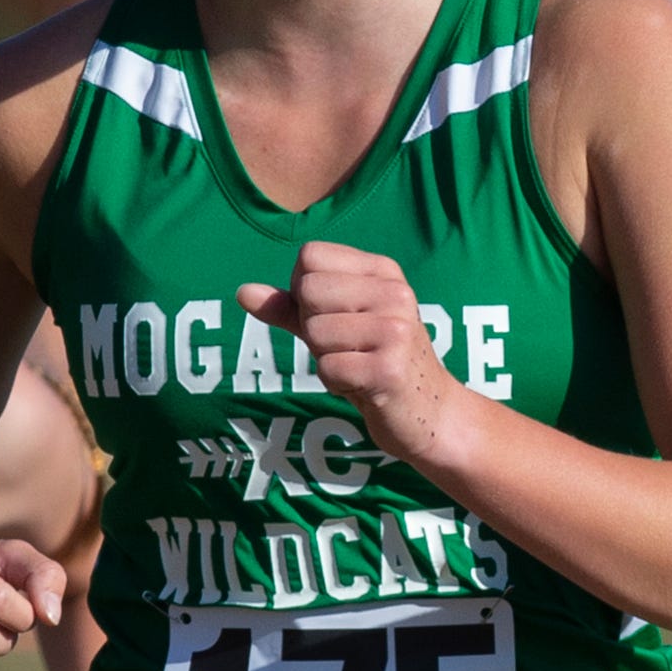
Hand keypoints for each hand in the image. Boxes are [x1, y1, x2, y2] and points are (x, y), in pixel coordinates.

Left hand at [239, 242, 466, 469]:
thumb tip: (242, 292)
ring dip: (325, 358)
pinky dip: (335, 383)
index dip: (304, 292)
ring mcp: (397, 329)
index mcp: (382, 271)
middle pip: (307, 290)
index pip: (310, 256)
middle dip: (313, 327)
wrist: (429, 413)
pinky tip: (363, 385)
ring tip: (358, 365)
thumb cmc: (374, 363)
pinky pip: (328, 368)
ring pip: (314, 332)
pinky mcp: (390, 368)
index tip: (334, 316)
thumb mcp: (332, 327)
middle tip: (346, 346)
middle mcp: (395, 292)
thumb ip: (289, 308)